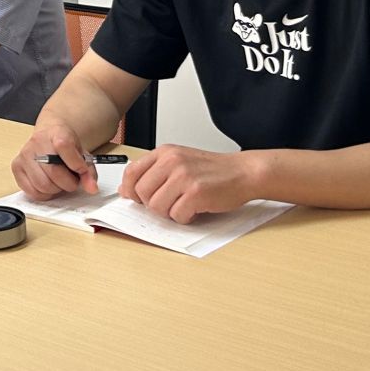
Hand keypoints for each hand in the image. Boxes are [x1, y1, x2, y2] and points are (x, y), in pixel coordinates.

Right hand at [11, 120, 100, 198]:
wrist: (48, 134)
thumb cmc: (65, 145)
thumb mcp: (81, 153)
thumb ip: (88, 172)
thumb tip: (91, 188)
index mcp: (56, 133)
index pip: (64, 146)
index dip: (76, 164)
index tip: (82, 171)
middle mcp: (37, 142)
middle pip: (54, 172)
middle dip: (68, 183)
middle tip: (72, 181)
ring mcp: (24, 155)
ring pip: (42, 185)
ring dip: (56, 190)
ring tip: (59, 182)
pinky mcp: (16, 167)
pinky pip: (31, 191)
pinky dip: (44, 194)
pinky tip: (49, 185)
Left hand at [118, 144, 257, 220]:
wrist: (243, 172)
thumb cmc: (212, 170)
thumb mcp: (179, 162)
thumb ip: (153, 173)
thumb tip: (126, 190)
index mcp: (165, 152)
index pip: (131, 172)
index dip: (131, 190)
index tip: (140, 198)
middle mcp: (172, 161)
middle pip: (142, 193)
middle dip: (153, 205)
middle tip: (170, 202)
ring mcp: (184, 176)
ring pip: (157, 207)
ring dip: (170, 212)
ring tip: (184, 204)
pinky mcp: (196, 193)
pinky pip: (177, 215)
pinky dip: (185, 218)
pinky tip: (195, 208)